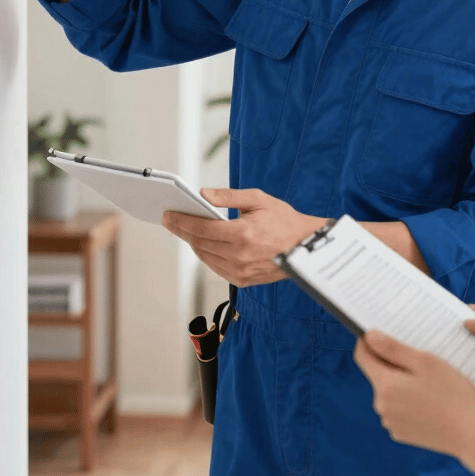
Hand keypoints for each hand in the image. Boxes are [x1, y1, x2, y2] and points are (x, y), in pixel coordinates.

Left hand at [161, 188, 321, 286]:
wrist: (306, 248)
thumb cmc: (284, 220)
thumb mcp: (259, 199)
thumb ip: (229, 196)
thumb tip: (203, 194)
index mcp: (242, 234)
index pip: (201, 229)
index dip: (181, 221)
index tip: (167, 214)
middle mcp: (239, 256)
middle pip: (199, 243)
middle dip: (182, 231)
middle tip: (170, 220)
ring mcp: (240, 272)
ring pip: (205, 257)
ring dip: (192, 243)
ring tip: (183, 230)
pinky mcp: (242, 281)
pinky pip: (215, 267)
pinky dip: (206, 254)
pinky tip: (201, 243)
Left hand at [354, 330, 474, 456]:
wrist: (472, 435)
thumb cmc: (452, 394)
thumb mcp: (424, 362)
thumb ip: (393, 348)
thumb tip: (369, 336)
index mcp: (385, 385)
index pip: (363, 356)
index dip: (368, 342)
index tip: (379, 333)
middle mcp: (382, 406)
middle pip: (378, 374)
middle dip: (392, 364)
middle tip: (419, 360)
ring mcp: (391, 422)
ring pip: (389, 392)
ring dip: (401, 383)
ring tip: (429, 383)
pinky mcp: (401, 433)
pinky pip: (397, 409)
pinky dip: (407, 401)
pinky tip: (429, 401)